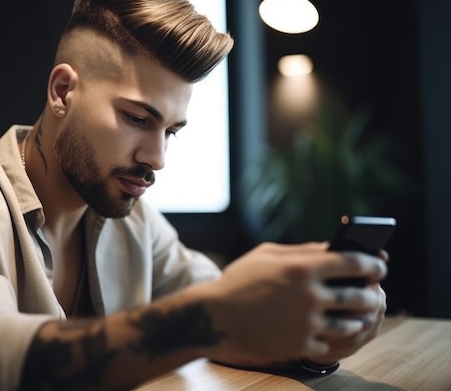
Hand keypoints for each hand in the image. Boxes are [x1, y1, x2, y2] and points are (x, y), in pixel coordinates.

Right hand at [200, 242, 386, 365]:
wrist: (213, 318)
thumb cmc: (238, 281)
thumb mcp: (266, 255)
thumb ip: (302, 251)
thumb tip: (332, 249)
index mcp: (302, 267)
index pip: (352, 262)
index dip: (372, 263)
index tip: (379, 265)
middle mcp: (309, 295)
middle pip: (359, 295)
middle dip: (372, 294)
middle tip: (374, 293)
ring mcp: (306, 323)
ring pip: (350, 323)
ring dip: (358, 318)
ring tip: (358, 315)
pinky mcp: (300, 345)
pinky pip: (331, 343)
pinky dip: (335, 336)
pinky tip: (332, 331)